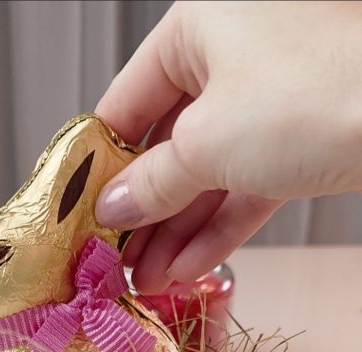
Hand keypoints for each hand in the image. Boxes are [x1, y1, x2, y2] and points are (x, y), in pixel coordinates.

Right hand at [95, 0, 361, 289]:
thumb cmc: (311, 95)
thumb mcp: (207, 144)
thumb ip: (152, 182)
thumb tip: (112, 206)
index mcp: (198, 27)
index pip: (128, 101)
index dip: (102, 163)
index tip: (84, 211)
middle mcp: (232, 55)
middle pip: (168, 144)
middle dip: (143, 210)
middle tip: (115, 257)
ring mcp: (269, 99)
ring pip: (207, 173)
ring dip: (176, 230)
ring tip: (145, 279)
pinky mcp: (301, 140)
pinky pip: (245, 186)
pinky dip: (217, 226)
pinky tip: (186, 267)